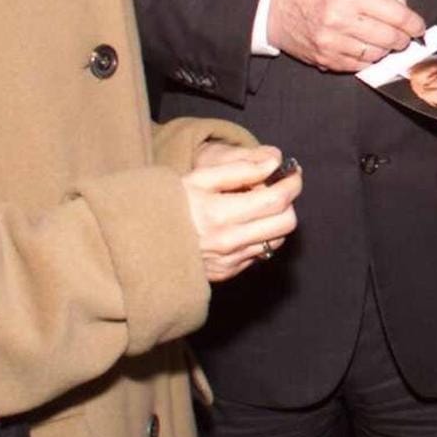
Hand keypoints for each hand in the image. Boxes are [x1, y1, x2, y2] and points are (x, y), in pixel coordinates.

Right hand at [181, 147, 302, 281]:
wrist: (143, 241)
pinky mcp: (228, 272)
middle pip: (286, 223)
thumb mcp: (200, 177)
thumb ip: (241, 169)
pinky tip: (243, 225)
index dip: (292, 183)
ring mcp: (230, 261)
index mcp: (220, 214)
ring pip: (277, 240)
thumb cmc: (171, 203)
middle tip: (275, 190)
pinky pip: (259, 253)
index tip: (293, 174)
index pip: (277, 200)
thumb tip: (274, 164)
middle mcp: (228, 242)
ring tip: (256, 207)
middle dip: (288, 203)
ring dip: (275, 220)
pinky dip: (260, 237)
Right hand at [269, 0, 425, 72]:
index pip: (396, 14)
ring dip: (386, 50)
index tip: (418, 26)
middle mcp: (341, 20)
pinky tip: (366, 49)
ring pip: (377, 55)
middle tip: (404, 36)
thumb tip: (406, 8)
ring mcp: (332, 43)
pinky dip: (368, 59)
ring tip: (383, 41)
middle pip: (390, 38)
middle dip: (403, 39)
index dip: (414, 23)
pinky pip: (359, 66)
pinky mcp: (326, 59)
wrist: (277, 9)